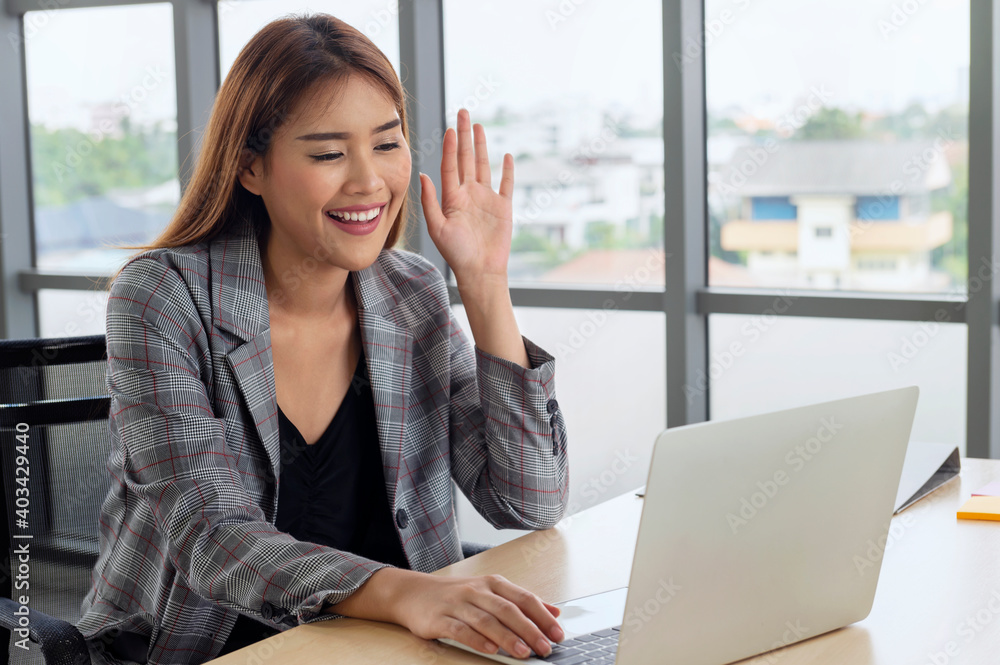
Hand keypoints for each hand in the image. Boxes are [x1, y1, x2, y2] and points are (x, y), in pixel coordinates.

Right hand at [390, 570, 563, 658]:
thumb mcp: (490, 591)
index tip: (557, 634)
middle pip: (508, 609)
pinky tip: (490, 650)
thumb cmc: (457, 594)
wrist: (413, 592)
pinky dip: (476, 640)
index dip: (542, 616)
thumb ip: (521, 601)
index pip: (523, 598)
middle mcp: (477, 590)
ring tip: (523, 653)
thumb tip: (554, 611)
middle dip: (529, 630)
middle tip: (544, 648)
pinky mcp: (440, 618)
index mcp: (493, 583)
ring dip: (507, 638)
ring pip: (486, 620)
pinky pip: (460, 629)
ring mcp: (458, 603)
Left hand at [418, 108, 513, 287]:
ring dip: (482, 146)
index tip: (450, 128)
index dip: (450, 146)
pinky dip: (507, 170)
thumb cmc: (456, 253)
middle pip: (466, 159)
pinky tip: (507, 156)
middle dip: (464, 136)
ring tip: (478, 126)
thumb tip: (424, 175)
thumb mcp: (438, 228)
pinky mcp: (503, 207)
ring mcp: (486, 199)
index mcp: (452, 197)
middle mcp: (468, 194)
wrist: (480, 271)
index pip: (450, 165)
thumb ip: (430, 201)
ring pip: (484, 166)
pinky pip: (506, 184)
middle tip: (463, 112)